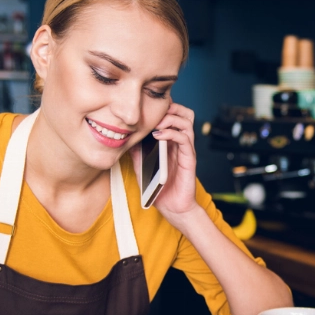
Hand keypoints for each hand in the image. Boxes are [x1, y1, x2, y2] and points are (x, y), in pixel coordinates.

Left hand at [146, 102, 198, 218]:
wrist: (173, 208)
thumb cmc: (159, 188)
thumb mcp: (141, 166)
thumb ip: (137, 151)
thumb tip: (125, 136)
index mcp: (171, 141)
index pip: (173, 114)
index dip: (162, 107)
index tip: (146, 108)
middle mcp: (180, 142)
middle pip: (183, 112)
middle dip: (170, 107)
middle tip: (154, 113)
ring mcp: (186, 149)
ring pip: (186, 120)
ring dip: (170, 117)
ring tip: (156, 123)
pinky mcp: (189, 157)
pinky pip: (184, 138)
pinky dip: (171, 132)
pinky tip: (158, 135)